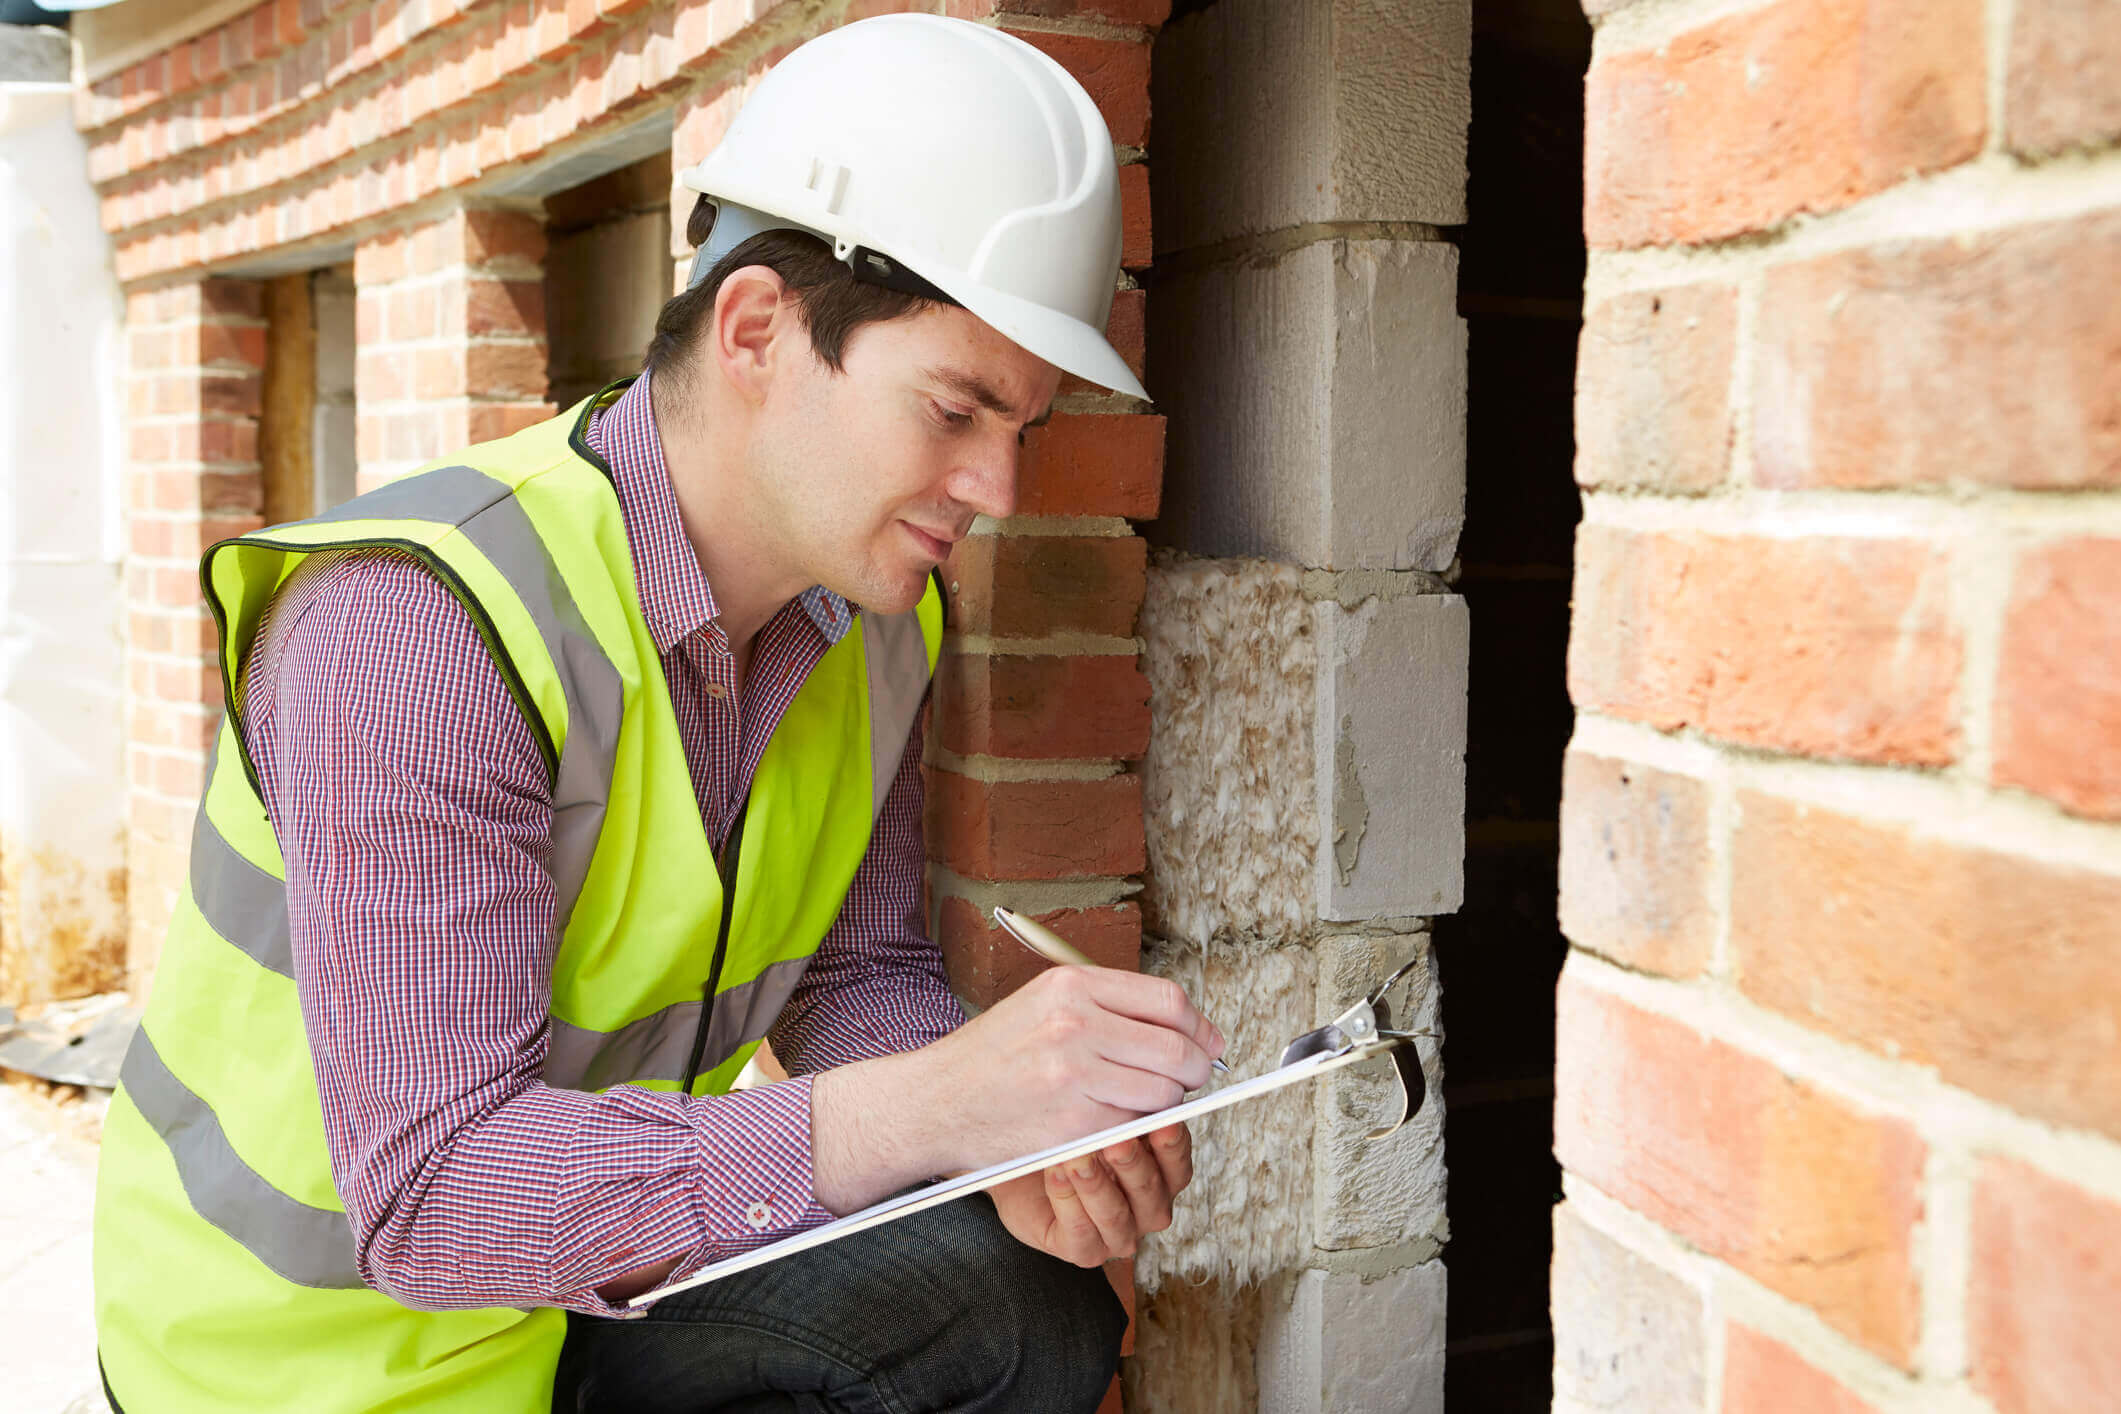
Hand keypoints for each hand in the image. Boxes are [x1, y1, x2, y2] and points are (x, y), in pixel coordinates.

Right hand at [809, 968, 1221, 1215]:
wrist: (934, 1102)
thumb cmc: (990, 1056)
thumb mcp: (1043, 1004)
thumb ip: (1107, 1007)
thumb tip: (1179, 1026)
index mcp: (1071, 985)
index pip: (1167, 1000)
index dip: (1198, 1027)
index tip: (1208, 1044)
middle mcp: (1075, 1023)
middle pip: (1174, 1048)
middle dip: (1194, 1069)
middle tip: (1192, 1080)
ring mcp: (1074, 1075)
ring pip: (1162, 1092)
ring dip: (1165, 1103)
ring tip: (1142, 1102)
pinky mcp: (1071, 1123)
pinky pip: (1131, 1127)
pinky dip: (1133, 1129)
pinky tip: (1112, 1122)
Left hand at [990, 1123, 1193, 1265]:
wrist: (1021, 1163)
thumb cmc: (1067, 1137)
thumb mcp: (1098, 1117)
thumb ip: (1123, 1111)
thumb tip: (1138, 1087)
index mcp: (1161, 1176)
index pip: (1178, 1164)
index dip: (1173, 1146)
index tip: (1164, 1122)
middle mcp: (1145, 1209)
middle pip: (1151, 1192)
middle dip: (1133, 1165)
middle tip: (1117, 1141)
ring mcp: (1117, 1234)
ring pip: (1116, 1216)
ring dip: (1096, 1185)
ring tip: (1077, 1158)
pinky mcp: (1084, 1251)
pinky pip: (1080, 1232)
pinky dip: (1067, 1201)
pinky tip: (1054, 1173)